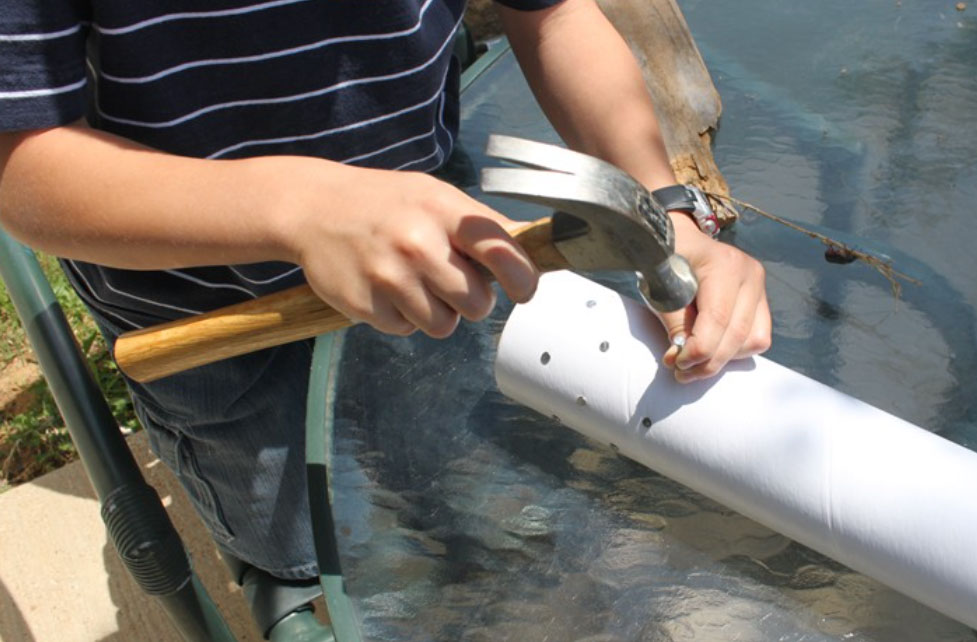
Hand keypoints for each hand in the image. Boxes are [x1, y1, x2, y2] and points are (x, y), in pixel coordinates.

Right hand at [275, 160, 538, 337]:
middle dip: (471, 299)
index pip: (500, 250)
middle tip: (450, 281)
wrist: (313, 207)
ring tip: (415, 283)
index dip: (522, 278)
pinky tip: (386, 288)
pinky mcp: (365, 304)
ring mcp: (388, 276)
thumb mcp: (434, 197)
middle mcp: (417, 243)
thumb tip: (532, 247)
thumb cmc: (386, 203)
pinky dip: (402, 317)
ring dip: (437, 312)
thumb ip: (480, 225)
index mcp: (442, 211)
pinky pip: (406, 330)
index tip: (524, 289)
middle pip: (477, 303)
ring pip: (444, 325)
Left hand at [657, 213, 770, 382]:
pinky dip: (735, 350)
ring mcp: (760, 286)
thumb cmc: (667, 256)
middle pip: (737, 335)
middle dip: (708, 361)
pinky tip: (712, 348)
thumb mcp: (660, 283)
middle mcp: (750, 274)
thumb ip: (673, 319)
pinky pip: (758, 336)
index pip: (718, 319)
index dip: (698, 349)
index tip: (676, 362)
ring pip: (754, 340)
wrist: (681, 236)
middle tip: (681, 371)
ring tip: (694, 363)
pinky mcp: (761, 299)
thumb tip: (680, 354)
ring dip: (723, 359)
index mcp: (724, 265)